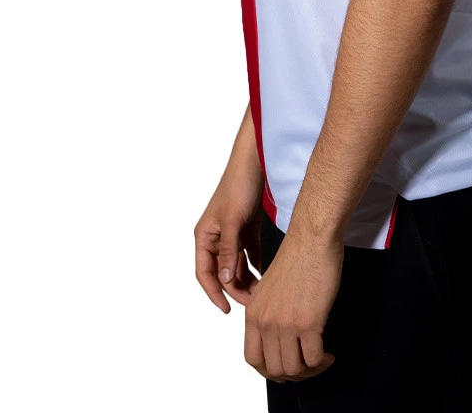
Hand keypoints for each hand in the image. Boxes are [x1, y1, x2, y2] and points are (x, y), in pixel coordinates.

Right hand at [194, 181, 262, 313]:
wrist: (255, 163)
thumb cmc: (237, 185)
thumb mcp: (232, 220)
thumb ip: (228, 250)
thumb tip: (225, 279)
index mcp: (205, 236)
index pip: (204, 273)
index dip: (214, 293)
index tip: (227, 310)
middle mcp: (216, 237)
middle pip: (223, 272)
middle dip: (235, 289)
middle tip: (252, 302)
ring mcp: (232, 234)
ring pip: (237, 266)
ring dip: (247, 280)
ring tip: (261, 293)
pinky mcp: (247, 229)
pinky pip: (250, 254)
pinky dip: (257, 266)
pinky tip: (267, 276)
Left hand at [244, 229, 342, 381]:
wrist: (312, 238)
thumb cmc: (297, 257)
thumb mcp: (270, 289)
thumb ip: (269, 314)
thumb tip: (278, 340)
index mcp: (253, 312)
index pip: (253, 359)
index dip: (270, 370)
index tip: (285, 368)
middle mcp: (265, 320)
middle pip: (274, 369)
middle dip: (294, 374)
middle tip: (308, 365)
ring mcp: (285, 323)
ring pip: (294, 369)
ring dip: (309, 370)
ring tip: (320, 359)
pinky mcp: (308, 321)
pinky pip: (313, 359)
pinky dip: (322, 362)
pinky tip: (328, 353)